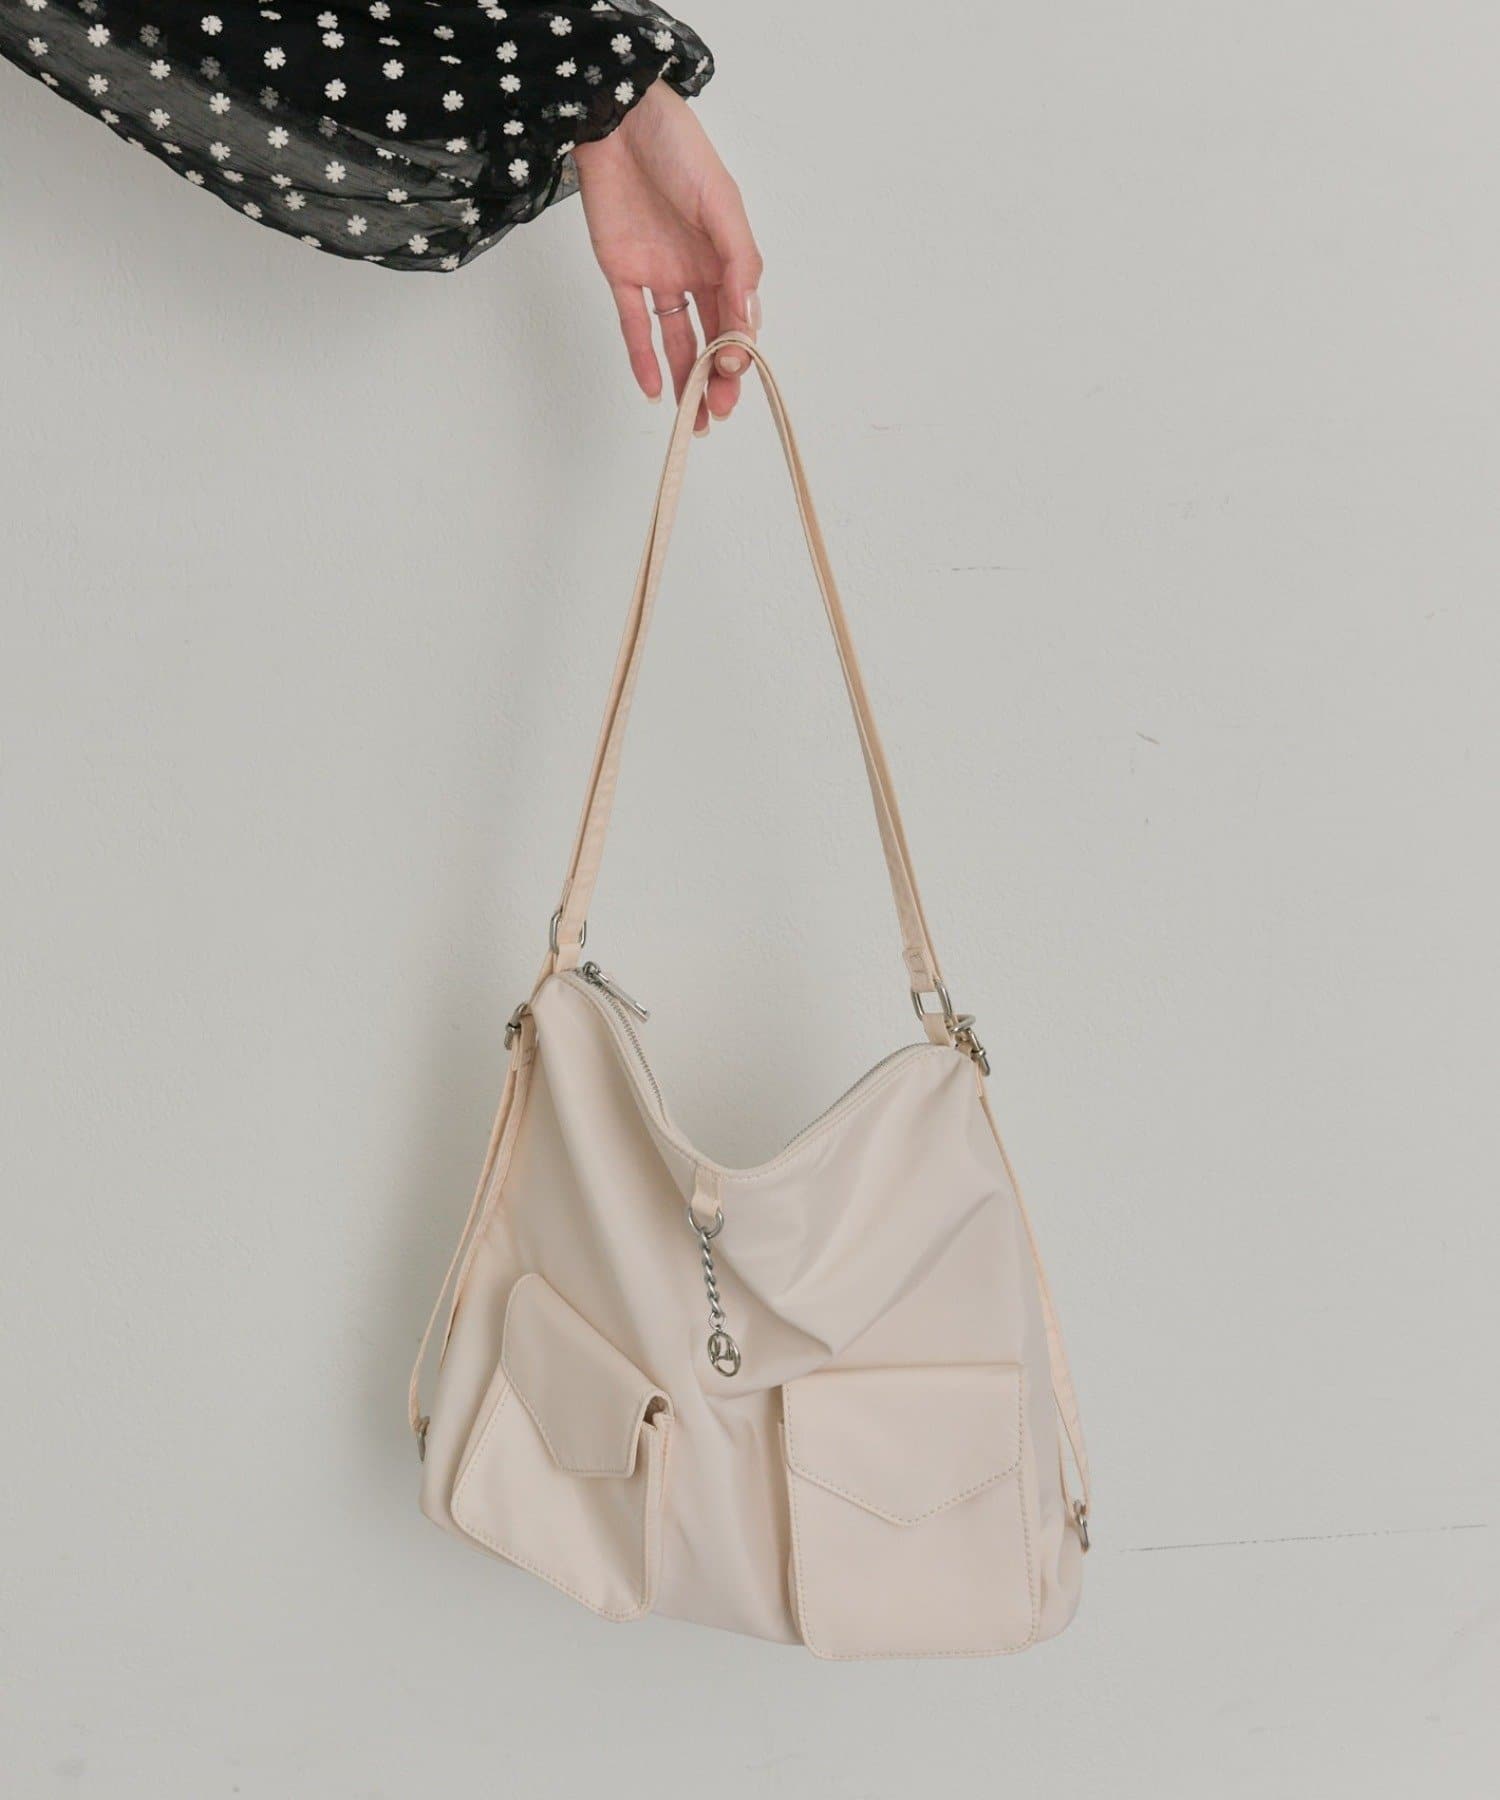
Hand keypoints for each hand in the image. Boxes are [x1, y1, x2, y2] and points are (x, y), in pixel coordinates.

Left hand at [573, 82, 761, 431]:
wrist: (618, 117)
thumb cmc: (678, 149)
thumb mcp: (721, 201)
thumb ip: (737, 259)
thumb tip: (749, 317)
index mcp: (726, 256)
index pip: (738, 317)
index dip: (738, 350)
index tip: (734, 373)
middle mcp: (696, 272)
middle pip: (710, 337)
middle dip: (716, 378)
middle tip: (716, 414)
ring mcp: (658, 275)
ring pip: (675, 340)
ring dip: (684, 379)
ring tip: (691, 421)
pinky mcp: (620, 273)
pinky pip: (633, 323)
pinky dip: (642, 356)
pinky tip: (654, 388)